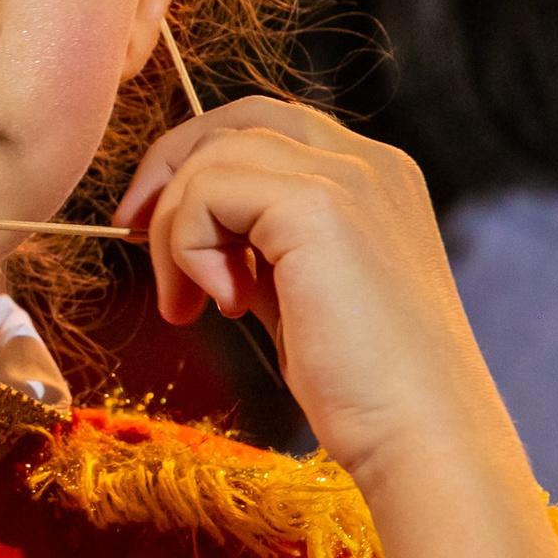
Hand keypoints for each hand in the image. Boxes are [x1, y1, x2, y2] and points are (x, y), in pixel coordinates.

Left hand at [114, 99, 557, 557]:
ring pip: (213, 155)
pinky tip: (221, 303)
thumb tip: (185, 228)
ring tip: (192, 304)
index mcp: (375, 176)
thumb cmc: (363, 388)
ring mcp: (349, 177)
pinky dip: (190, 246)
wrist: (421, 438)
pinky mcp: (319, 207)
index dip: (198, 167)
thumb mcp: (301, 294)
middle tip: (136, 238)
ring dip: (176, 230)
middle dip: (171, 172)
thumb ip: (257, 247)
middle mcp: (369, 161)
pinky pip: (209, 190)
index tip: (156, 232)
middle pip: (236, 119)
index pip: (265, 127)